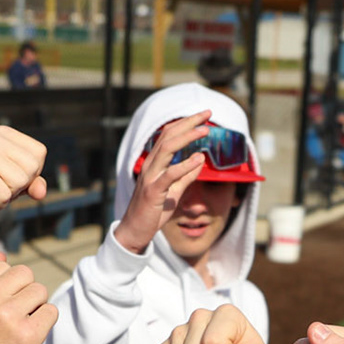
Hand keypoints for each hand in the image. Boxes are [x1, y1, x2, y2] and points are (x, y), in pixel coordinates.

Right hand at [0, 125, 48, 224]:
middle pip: (32, 167)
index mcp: (4, 134)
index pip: (39, 153)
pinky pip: (4, 195)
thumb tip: (41, 191)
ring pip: (20, 181)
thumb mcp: (15, 183)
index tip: (7, 174)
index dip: (30, 172)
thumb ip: (33, 183)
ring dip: (7, 194)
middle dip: (19, 185)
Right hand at [0, 256, 57, 343]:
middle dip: (25, 291)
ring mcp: (7, 316)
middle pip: (25, 274)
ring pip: (40, 291)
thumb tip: (2, 255)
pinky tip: (29, 336)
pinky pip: (51, 311)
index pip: (4, 266)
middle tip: (14, 314)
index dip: (8, 285)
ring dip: (36, 307)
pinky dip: (45, 323)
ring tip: (19, 326)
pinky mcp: (28, 334)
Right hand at [112, 110, 211, 254]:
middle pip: (169, 136)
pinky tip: (198, 159)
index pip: (169, 136)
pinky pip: (170, 175)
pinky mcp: (153, 191)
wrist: (136, 231)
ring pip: (167, 149)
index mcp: (154, 163)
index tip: (203, 116)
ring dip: (188, 137)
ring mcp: (150, 177)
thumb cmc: (153, 211)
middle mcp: (150, 166)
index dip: (186, 123)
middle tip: (207, 113)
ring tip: (206, 130)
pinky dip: (185, 165)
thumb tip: (200, 159)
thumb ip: (186, 176)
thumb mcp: (175, 191)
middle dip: (189, 122)